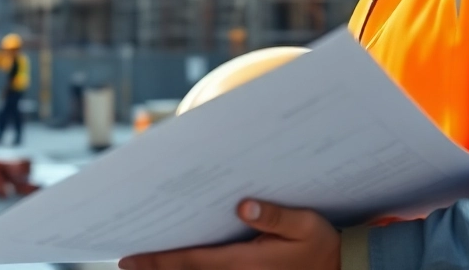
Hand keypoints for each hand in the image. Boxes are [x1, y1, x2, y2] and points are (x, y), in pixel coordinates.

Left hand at [118, 200, 339, 269]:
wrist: (342, 269)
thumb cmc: (323, 245)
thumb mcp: (307, 225)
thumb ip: (277, 216)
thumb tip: (245, 205)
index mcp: (245, 263)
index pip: (192, 262)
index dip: (159, 261)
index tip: (130, 259)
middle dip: (156, 269)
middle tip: (126, 262)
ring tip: (143, 263)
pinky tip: (178, 264)